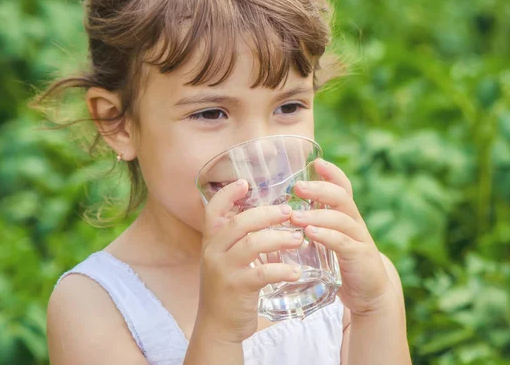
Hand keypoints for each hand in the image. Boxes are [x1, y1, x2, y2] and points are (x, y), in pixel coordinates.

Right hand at [195, 180, 303, 343]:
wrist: (218, 327)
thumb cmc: (228, 289)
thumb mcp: (225, 260)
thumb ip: (238, 240)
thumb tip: (265, 216)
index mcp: (211, 242)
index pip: (213, 210)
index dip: (227, 193)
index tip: (245, 182)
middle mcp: (213, 252)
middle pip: (239, 222)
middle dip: (266, 214)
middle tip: (289, 212)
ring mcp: (223, 270)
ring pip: (251, 244)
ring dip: (279, 238)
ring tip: (298, 239)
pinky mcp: (236, 288)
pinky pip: (261, 274)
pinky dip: (281, 270)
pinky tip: (296, 272)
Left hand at [290, 159, 395, 315]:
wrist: (369, 294)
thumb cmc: (341, 263)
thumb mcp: (327, 240)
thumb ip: (310, 227)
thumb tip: (278, 215)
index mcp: (345, 215)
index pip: (342, 187)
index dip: (332, 173)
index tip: (317, 161)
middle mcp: (354, 222)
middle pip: (341, 197)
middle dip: (320, 189)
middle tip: (298, 187)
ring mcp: (359, 239)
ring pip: (340, 219)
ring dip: (316, 215)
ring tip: (294, 216)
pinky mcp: (360, 257)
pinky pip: (343, 243)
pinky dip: (326, 236)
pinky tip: (310, 234)